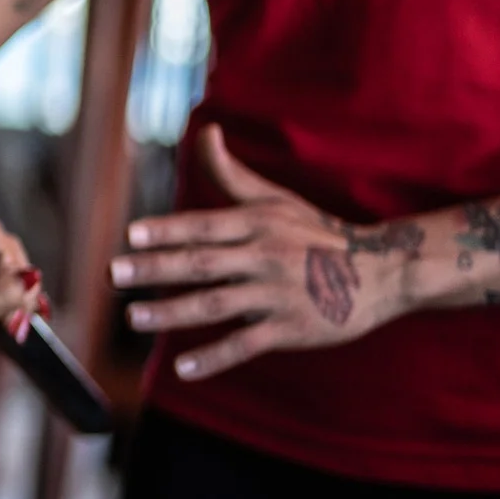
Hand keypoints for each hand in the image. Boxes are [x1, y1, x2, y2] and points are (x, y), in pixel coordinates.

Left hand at [0, 217, 44, 413]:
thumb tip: (31, 277)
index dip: (4, 257)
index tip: (5, 291)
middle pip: (3, 248)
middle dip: (16, 279)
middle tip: (10, 315)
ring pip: (10, 271)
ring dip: (21, 295)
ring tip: (11, 325)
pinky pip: (10, 290)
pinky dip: (20, 305)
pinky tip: (16, 325)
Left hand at [110, 124, 415, 381]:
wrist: (385, 272)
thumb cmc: (317, 232)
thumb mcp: (276, 200)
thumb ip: (231, 174)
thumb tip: (205, 130)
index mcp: (259, 224)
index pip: (205, 226)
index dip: (169, 230)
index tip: (131, 235)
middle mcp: (266, 256)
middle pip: (202, 263)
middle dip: (155, 268)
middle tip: (114, 274)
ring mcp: (279, 294)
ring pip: (217, 304)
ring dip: (173, 311)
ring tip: (133, 317)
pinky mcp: (293, 328)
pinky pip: (246, 344)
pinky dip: (215, 357)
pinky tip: (183, 368)